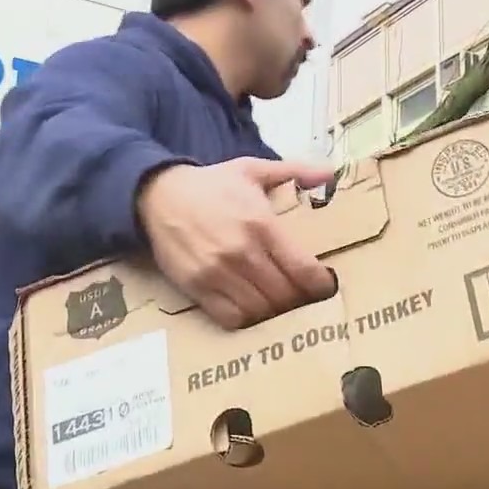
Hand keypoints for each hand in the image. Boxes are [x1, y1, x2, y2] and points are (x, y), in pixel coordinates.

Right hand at [137, 158, 336, 329]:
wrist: (157, 194)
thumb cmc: (212, 184)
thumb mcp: (253, 168)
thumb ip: (295, 170)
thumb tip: (331, 173)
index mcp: (262, 224)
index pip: (303, 270)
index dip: (321, 285)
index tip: (326, 286)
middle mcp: (242, 252)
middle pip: (285, 295)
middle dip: (301, 300)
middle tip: (305, 298)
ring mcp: (217, 273)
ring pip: (261, 311)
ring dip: (275, 312)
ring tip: (280, 305)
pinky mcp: (197, 288)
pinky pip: (231, 319)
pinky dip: (247, 320)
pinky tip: (253, 309)